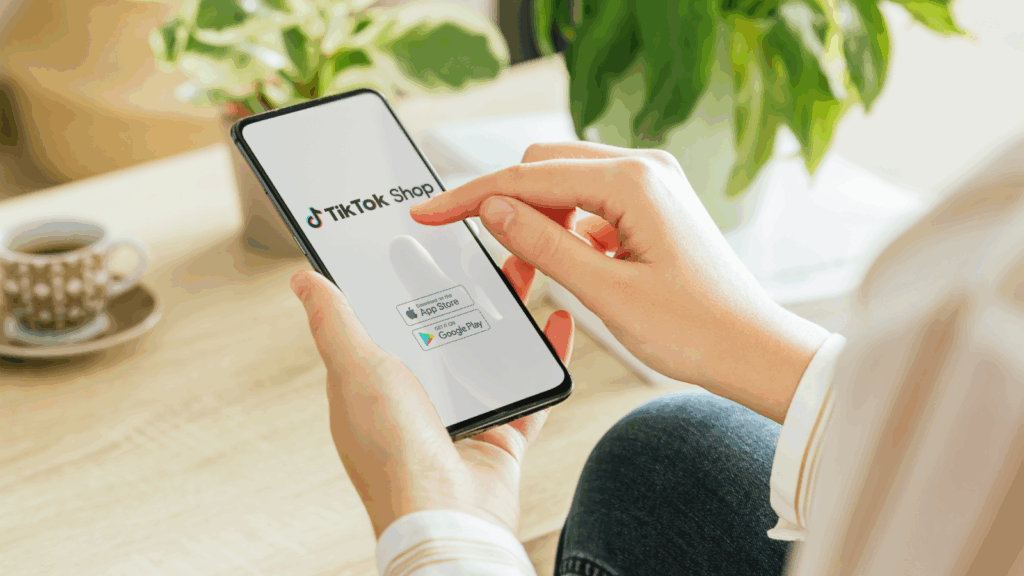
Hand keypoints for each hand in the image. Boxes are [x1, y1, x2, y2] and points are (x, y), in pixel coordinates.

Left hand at [289, 257, 572, 537]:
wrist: (447, 515)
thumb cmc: (392, 451)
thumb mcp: (357, 370)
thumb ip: (335, 323)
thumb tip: (303, 280)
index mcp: (376, 383)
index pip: (392, 318)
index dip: (407, 280)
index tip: (426, 242)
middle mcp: (419, 398)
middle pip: (447, 328)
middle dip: (468, 288)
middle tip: (484, 251)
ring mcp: (463, 416)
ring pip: (491, 351)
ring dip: (509, 312)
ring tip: (524, 270)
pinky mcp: (502, 434)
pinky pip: (530, 386)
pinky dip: (546, 355)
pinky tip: (557, 323)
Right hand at [411, 142, 827, 421]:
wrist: (751, 351)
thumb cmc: (694, 329)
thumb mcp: (605, 292)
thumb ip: (542, 244)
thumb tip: (492, 208)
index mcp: (635, 181)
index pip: (530, 178)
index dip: (472, 197)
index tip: (429, 213)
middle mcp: (645, 169)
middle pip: (544, 167)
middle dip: (508, 207)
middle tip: (495, 261)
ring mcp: (651, 184)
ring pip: (564, 184)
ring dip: (538, 221)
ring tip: (534, 274)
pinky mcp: (652, 204)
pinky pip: (589, 203)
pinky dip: (566, 230)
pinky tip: (573, 267)